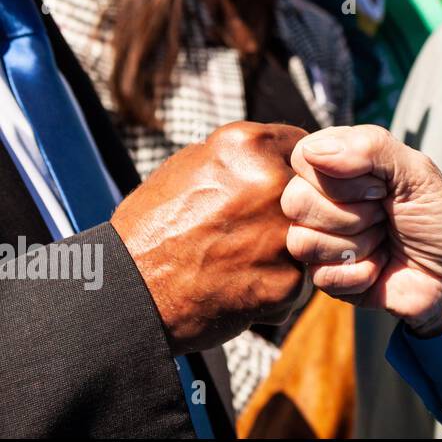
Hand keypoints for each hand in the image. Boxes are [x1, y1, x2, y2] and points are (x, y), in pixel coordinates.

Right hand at [111, 122, 308, 355]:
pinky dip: (275, 286)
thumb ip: (240, 158)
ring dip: (287, 249)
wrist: (127, 295)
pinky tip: (238, 287)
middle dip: (295, 209)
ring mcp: (284, 234)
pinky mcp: (287, 281)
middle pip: (315, 191)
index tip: (283, 185)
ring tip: (242, 260)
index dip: (294, 169)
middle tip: (259, 229)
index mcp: (248, 146)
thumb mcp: (186, 167)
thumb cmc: (150, 230)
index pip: (303, 147)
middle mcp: (273, 184)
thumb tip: (275, 154)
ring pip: (311, 237)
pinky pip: (298, 279)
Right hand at [281, 125, 441, 337]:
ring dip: (358, 244)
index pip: (304, 156)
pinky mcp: (325, 276)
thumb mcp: (418, 173)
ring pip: (303, 240)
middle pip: (295, 199)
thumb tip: (313, 151)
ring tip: (383, 241)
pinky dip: (360, 273)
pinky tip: (379, 267)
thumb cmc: (441, 220)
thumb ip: (372, 148)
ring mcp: (322, 238)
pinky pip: (320, 274)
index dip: (340, 176)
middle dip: (352, 214)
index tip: (380, 188)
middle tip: (384, 216)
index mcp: (344, 164)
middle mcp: (325, 199)